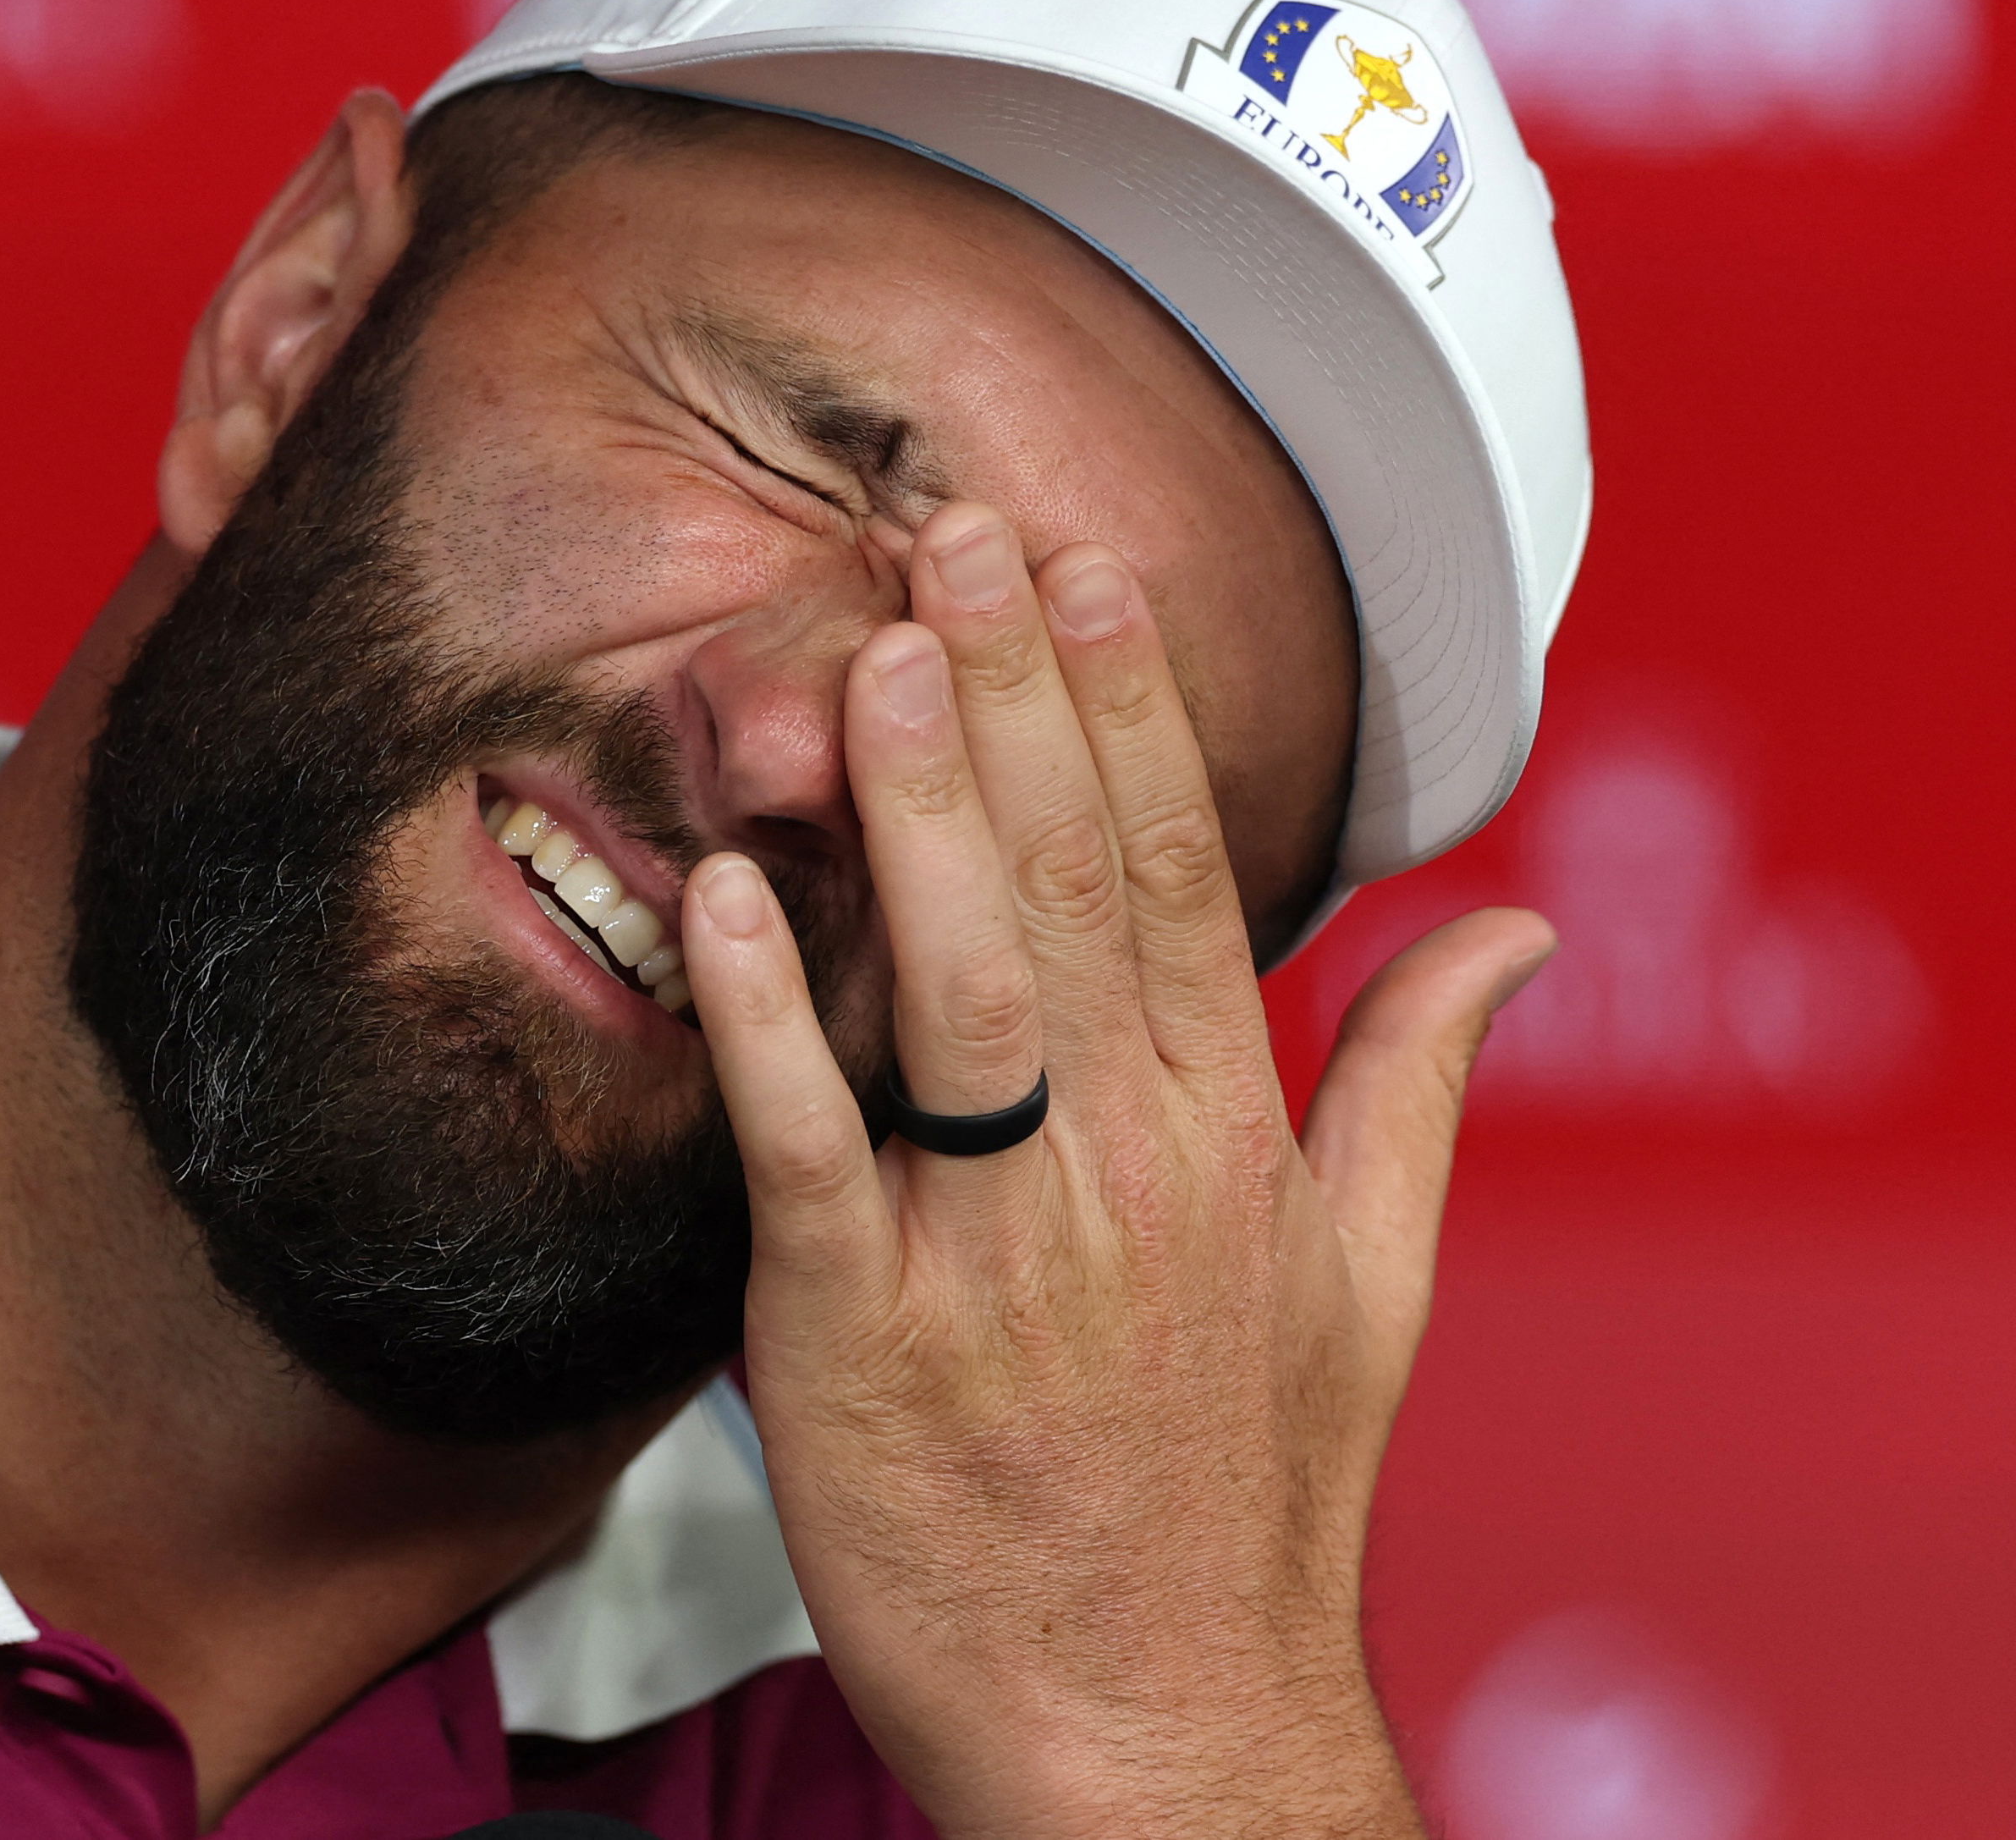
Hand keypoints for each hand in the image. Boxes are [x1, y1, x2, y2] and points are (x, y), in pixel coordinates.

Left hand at [679, 504, 1553, 1839]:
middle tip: (952, 525)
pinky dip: (772, 1020)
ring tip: (877, 653)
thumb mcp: (1373, 1294)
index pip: (1179, 873)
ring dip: (921, 812)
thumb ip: (1418, 1089)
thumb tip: (1511, 934)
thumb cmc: (1241, 1507)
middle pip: (1072, 887)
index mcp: (1232, 1140)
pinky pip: (812, 1152)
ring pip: (959, 989)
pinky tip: (733, 893)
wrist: (1152, 1731)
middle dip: (1016, 694)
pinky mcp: (859, 1339)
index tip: (1084, 564)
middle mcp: (1127, 1171)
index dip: (1126, 707)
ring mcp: (995, 1253)